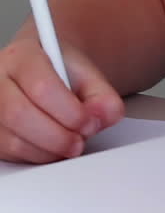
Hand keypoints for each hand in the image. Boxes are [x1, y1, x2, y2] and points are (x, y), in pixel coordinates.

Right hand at [0, 35, 123, 163]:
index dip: (69, 111)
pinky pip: (11, 154)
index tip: (90, 122)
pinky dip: (38, 157)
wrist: (45, 71)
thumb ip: (101, 93)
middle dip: (58, 135)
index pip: (40, 86)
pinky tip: (54, 147)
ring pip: (13, 140)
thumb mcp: (86, 73)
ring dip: (49, 150)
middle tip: (81, 139)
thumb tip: (105, 114)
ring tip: (71, 143)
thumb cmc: (61, 71)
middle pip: (19, 114)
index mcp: (22, 55)